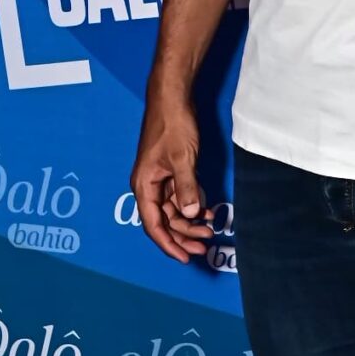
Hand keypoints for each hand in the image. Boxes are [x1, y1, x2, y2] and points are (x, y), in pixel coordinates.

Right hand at [130, 94, 212, 262]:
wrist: (173, 98)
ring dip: (190, 221)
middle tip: (205, 245)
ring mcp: (160, 178)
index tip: (185, 257)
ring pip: (173, 210)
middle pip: (164, 221)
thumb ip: (186, 188)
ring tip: (210, 229)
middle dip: (183, 235)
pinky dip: (193, 204)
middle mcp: (149, 185)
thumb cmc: (172, 124)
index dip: (168, 244)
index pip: (153, 224)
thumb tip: (189, 215)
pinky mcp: (171, 171)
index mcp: (144, 185)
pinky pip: (180, 196)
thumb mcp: (182, 158)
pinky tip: (208, 211)